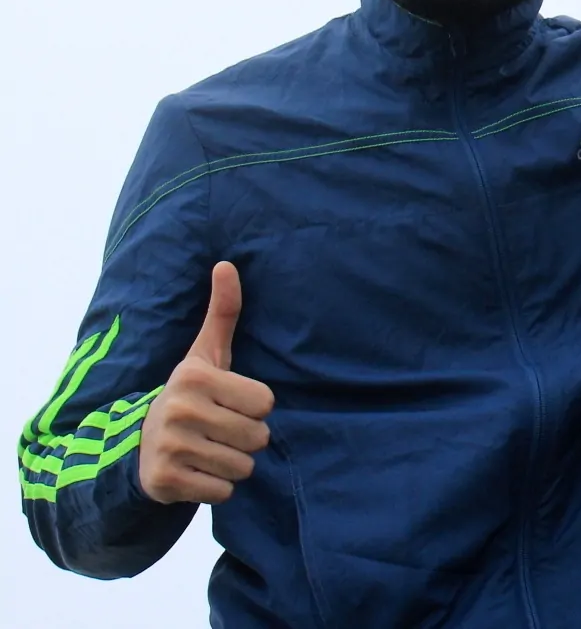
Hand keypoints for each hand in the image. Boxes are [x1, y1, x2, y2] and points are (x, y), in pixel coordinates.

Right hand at [138, 262, 273, 504]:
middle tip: (220, 431)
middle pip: (257, 436)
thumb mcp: (206, 353)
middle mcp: (178, 409)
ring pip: (242, 466)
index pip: (265, 402)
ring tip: (209, 450)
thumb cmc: (191, 394)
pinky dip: (217, 487)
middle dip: (247, 438)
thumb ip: (223, 312)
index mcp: (194, 376)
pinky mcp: (165, 482)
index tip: (230, 403)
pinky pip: (223, 491)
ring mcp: (170, 447)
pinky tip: (197, 472)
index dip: (255, 407)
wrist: (139, 444)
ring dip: (233, 464)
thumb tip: (227, 264)